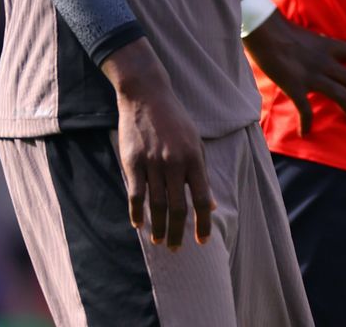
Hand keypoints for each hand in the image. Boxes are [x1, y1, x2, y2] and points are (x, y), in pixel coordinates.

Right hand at [102, 39, 213, 250]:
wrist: (147, 96)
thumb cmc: (175, 122)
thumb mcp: (196, 143)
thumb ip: (202, 174)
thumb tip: (211, 205)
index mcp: (194, 158)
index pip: (202, 199)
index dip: (203, 224)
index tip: (202, 242)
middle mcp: (175, 162)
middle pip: (178, 208)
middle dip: (179, 233)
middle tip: (177, 249)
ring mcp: (153, 162)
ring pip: (156, 206)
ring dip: (159, 228)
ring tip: (159, 241)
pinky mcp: (133, 162)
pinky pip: (136, 195)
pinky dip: (137, 213)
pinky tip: (139, 225)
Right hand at [244, 7, 345, 132]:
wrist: (264, 31)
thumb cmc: (283, 31)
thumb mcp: (310, 37)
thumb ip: (320, 48)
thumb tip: (326, 57)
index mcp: (329, 46)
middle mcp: (326, 61)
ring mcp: (312, 75)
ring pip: (341, 96)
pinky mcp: (296, 86)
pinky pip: (305, 109)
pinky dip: (307, 122)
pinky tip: (306, 132)